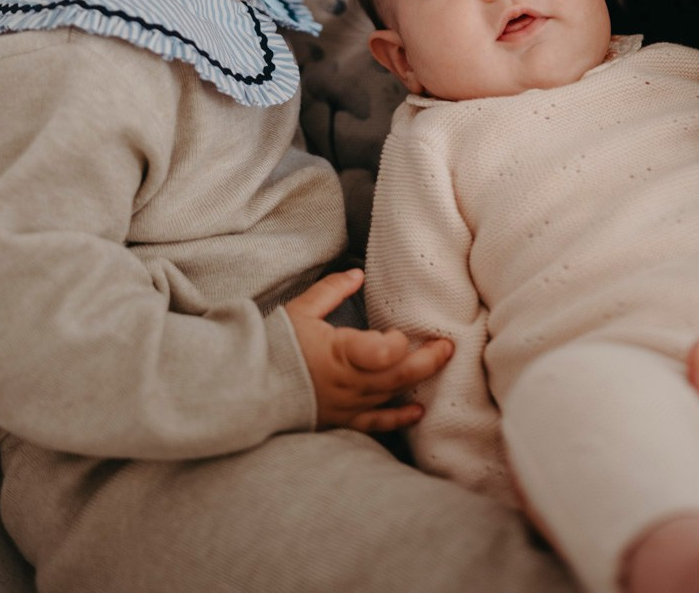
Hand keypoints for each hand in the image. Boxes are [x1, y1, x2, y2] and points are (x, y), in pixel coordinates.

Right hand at [284, 269, 453, 433]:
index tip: (398, 331)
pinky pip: (375, 423)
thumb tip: (357, 275)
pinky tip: (418, 412)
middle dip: (427, 359)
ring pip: (390, 394)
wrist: (250, 386)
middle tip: (449, 345)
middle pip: (397, 373)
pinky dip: (398, 418)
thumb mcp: (302, 310)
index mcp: (338, 352)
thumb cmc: (275, 345)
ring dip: (417, 381)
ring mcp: (346, 404)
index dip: (397, 342)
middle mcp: (347, 382)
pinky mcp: (341, 419)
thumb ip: (332, 291)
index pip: (383, 353)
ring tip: (441, 364)